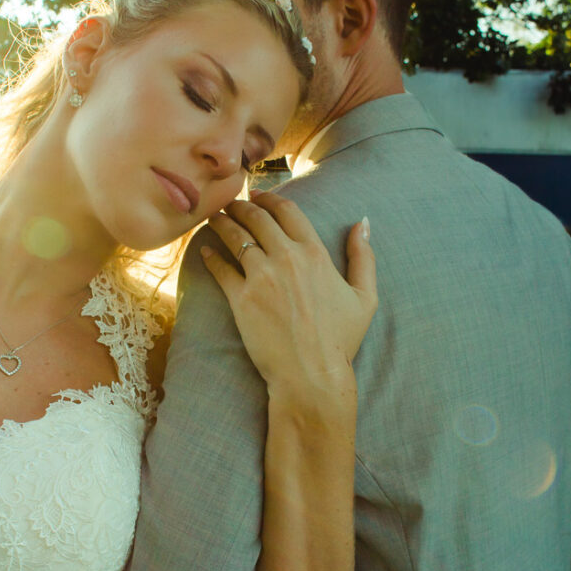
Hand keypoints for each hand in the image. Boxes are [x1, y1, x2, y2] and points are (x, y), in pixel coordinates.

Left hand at [201, 192, 376, 394]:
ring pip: (235, 237)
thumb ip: (364, 256)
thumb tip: (362, 223)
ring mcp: (261, 278)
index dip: (269, 198)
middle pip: (256, 218)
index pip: (287, 211)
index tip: (258, 195)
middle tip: (230, 204)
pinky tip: (205, 251)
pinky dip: (210, 256)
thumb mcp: (365, 297)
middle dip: (240, 206)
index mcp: (315, 254)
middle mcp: (286, 259)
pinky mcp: (241, 299)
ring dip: (221, 223)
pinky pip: (221, 269)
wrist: (312, 374)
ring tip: (213, 219)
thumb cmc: (340, 339)